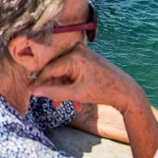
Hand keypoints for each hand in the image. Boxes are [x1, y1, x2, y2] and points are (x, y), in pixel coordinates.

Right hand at [32, 46, 147, 112]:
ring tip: (62, 106)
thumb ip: (54, 92)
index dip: (39, 82)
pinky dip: (72, 85)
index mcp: (74, 57)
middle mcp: (77, 51)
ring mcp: (84, 54)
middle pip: (57, 71)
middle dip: (54, 89)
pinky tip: (76, 102)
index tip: (30, 92)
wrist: (127, 92)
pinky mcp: (88, 59)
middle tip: (51, 104)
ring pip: (65, 73)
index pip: (49, 69)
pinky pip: (74, 72)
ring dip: (64, 90)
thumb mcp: (77, 94)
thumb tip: (35, 92)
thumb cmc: (103, 92)